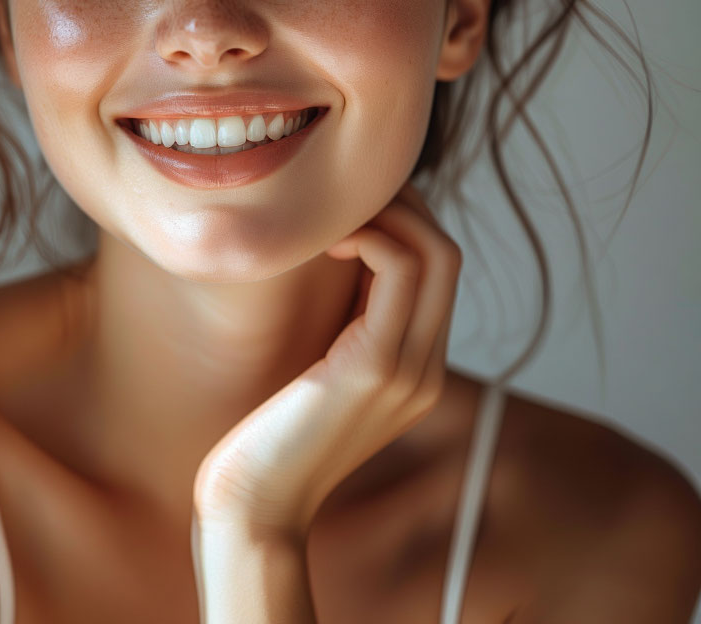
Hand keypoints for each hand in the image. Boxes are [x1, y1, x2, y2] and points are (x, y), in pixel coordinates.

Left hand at [191, 181, 461, 537]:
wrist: (255, 504)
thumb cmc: (270, 433)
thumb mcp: (317, 370)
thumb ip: (340, 328)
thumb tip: (329, 261)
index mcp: (415, 367)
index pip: (437, 269)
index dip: (402, 221)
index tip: (349, 206)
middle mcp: (425, 367)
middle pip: (445, 252)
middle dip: (400, 207)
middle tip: (344, 197)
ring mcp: (409, 369)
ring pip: (434, 253)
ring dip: (386, 214)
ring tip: (331, 217)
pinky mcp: (377, 367)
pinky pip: (400, 270)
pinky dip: (369, 236)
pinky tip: (324, 241)